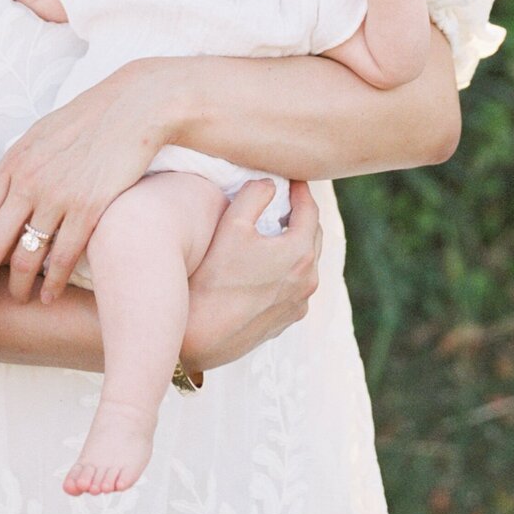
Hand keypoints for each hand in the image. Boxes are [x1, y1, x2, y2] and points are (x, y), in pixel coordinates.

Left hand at [0, 61, 171, 314]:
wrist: (131, 108)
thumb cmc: (85, 121)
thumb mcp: (37, 136)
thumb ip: (10, 167)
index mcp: (12, 164)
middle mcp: (28, 181)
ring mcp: (58, 195)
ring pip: (24, 256)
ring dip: (16, 287)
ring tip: (17, 299)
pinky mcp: (89, 207)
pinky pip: (63, 256)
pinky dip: (52, 282)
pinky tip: (50, 295)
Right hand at [182, 180, 322, 372]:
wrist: (201, 335)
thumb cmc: (214, 276)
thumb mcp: (231, 224)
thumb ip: (255, 194)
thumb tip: (269, 184)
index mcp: (300, 252)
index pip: (309, 210)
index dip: (300, 190)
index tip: (291, 178)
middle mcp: (307, 280)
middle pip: (313, 236)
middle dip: (301, 215)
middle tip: (285, 200)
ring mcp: (298, 304)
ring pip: (306, 263)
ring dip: (296, 243)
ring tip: (275, 230)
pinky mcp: (286, 321)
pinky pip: (295, 286)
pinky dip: (288, 269)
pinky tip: (267, 266)